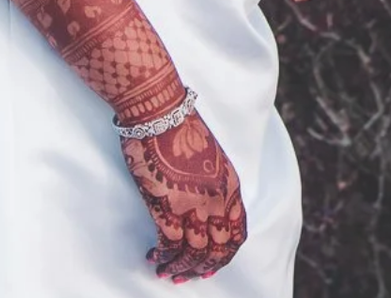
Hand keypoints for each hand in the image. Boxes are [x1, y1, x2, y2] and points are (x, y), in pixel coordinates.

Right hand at [122, 113, 246, 281]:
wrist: (160, 113)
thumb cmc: (180, 128)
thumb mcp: (212, 158)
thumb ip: (214, 185)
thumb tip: (206, 206)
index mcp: (230, 186)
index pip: (237, 233)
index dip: (225, 255)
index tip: (211, 266)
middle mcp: (217, 200)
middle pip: (217, 249)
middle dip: (202, 268)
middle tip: (185, 276)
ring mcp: (194, 205)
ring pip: (193, 253)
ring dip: (179, 268)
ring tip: (166, 272)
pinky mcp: (168, 206)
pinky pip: (169, 244)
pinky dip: (162, 256)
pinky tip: (154, 258)